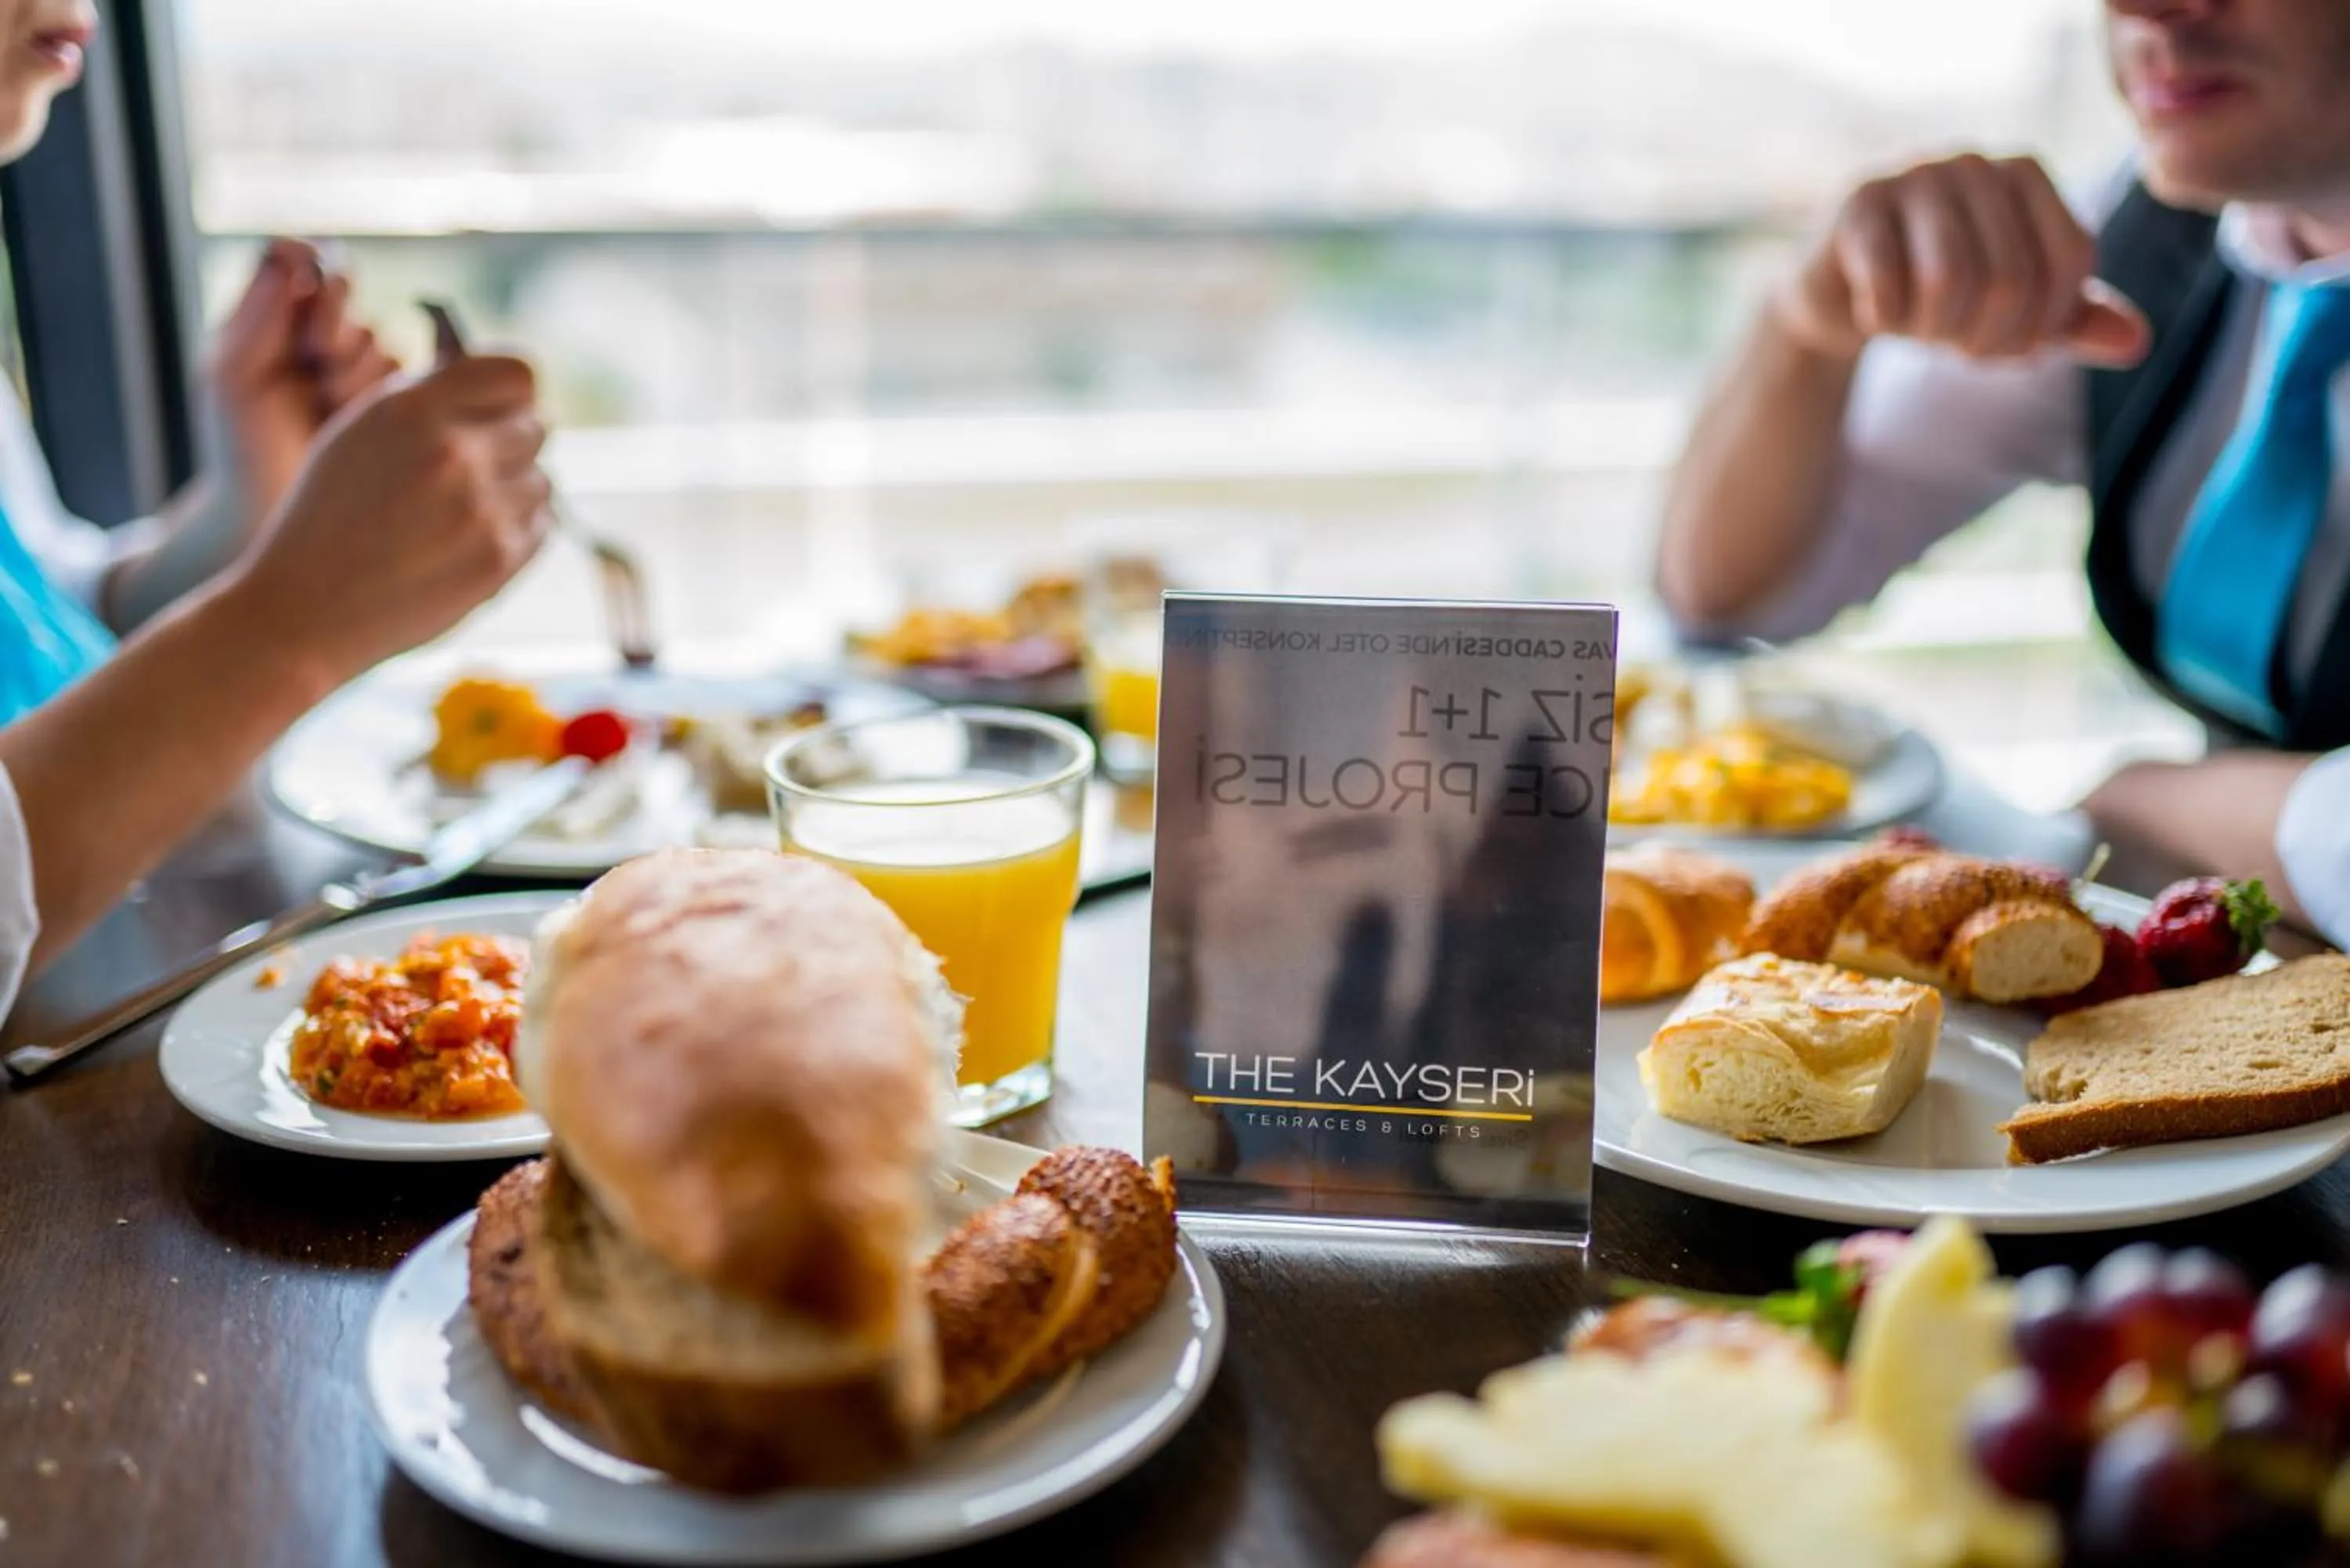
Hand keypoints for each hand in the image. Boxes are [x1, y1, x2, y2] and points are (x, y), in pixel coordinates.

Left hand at [207, 238, 400, 523]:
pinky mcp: (392, 401)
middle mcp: (313, 336)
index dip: (308, 266)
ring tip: (325, 407)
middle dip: (330, 323)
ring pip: (376, 336)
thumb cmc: (242, 449)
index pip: (299, 260)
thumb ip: (255, 314)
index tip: (303, 287)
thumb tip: (290, 254)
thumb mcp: (233, 377)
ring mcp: (354, 368)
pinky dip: (376, 394)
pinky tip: (352, 421)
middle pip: (343, 289)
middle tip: (313, 360)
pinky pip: (403, 375)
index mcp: (269, 319)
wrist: (275, 514)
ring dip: (350, 370)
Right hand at [223, 355, 550, 685]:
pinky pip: (541, 526)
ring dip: (513, 492)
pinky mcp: (499, 558)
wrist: (304, 609)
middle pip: (536, 426)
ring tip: (459, 514)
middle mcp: (454, 452)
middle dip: (510, 444)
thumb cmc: (329, 516)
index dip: (513, 393)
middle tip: (472, 471)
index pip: (519, 374)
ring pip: (542, 480)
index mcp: (413, 408)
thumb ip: (424, 400)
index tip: (501, 409)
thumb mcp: (357, 432)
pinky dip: (516, 532)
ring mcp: (482, 508)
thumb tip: (489, 381)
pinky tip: (468, 543)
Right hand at [1772, 153, 2152, 368]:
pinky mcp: (1859, 206)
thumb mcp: (2014, 309)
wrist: (1840, 289)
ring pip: (1950, 282)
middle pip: (2011, 279)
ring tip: (1925, 334)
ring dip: (1937, 333)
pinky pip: (1889, 286)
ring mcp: (1913, 177)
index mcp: (2026, 174)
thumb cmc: (1938, 293)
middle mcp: (1974, 163)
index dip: (2049, 325)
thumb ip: (2073, 321)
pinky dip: (1887, 322)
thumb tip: (2135, 345)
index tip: (2017, 349)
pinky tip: (1878, 317)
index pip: (2071, 258)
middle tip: (1962, 351)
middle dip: (1988, 340)